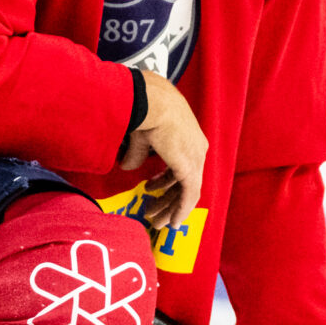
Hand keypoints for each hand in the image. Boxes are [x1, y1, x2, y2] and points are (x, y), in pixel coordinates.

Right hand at [118, 68, 205, 237]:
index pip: (180, 164)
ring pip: (186, 191)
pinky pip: (189, 195)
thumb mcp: (141, 136)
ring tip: (157, 222)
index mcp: (188, 136)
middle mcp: (196, 148)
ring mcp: (195, 158)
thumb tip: (128, 166)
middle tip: (154, 212)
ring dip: (170, 208)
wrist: (149, 101)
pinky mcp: (190, 168)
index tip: (152, 190)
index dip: (165, 181)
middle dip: (167, 198)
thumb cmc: (144, 109)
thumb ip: (137, 153)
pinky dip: (181, 210)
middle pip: (184, 180)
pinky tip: (173, 222)